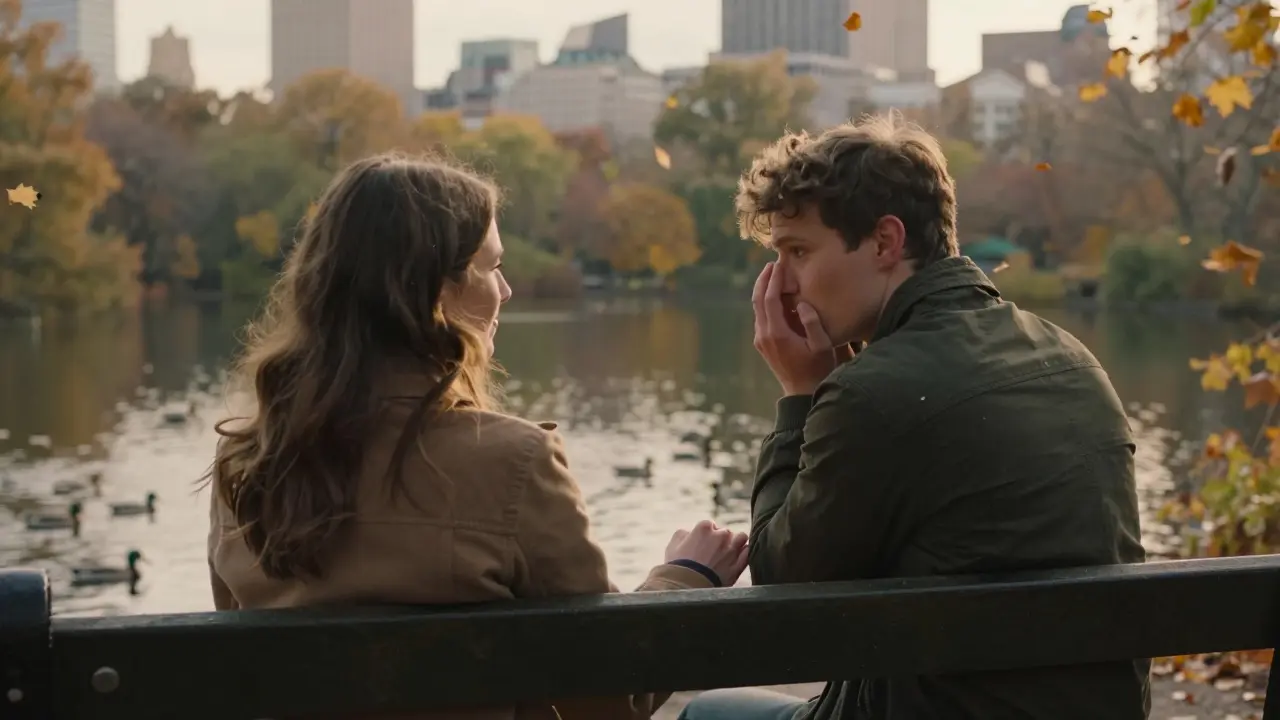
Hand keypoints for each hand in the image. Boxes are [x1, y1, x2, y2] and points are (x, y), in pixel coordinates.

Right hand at [665, 520, 749, 585]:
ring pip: (741, 537)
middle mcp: (721, 535)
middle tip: (712, 552)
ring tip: (729, 551)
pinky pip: (747, 552)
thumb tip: (690, 533)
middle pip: (725, 532)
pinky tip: (737, 558)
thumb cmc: (678, 566)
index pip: (710, 525)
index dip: (706, 535)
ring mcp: (731, 550)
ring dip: (736, 542)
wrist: (687, 587)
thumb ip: (684, 533)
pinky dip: (744, 553)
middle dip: (720, 540)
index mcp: (705, 527)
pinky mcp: (738, 565)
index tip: (702, 544)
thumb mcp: (673, 544)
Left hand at [752, 262, 854, 395]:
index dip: (773, 280)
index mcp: (777, 333)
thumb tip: (802, 303)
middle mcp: (764, 335)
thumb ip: (813, 323)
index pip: (770, 299)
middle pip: (758, 300)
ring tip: (772, 275)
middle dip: (764, 280)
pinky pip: (761, 317)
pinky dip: (765, 302)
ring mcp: (761, 340)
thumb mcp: (822, 346)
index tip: (779, 264)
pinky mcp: (763, 343)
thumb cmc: (816, 368)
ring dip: (763, 290)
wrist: (801, 392)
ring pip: (757, 308)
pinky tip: (775, 295)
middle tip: (771, 264)